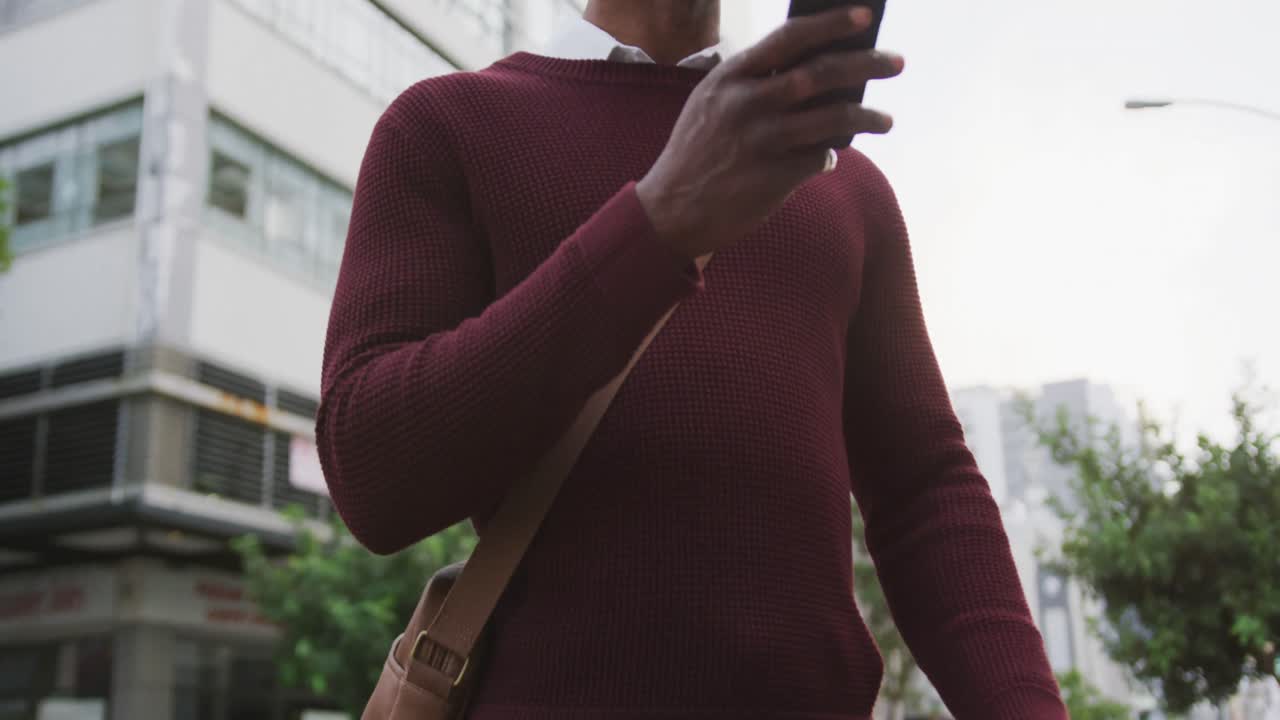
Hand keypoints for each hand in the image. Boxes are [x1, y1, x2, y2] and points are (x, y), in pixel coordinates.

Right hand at [635, 6, 903, 260]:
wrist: (670, 211)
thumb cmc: (698, 152)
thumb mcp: (711, 104)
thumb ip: (753, 84)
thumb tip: (818, 72)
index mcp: (730, 78)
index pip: (789, 39)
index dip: (831, 24)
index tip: (864, 16)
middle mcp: (746, 104)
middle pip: (820, 74)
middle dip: (865, 64)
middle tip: (896, 62)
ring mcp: (760, 142)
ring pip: (831, 120)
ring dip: (867, 117)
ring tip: (886, 119)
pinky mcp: (771, 177)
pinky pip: (818, 159)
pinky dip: (829, 156)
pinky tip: (830, 157)